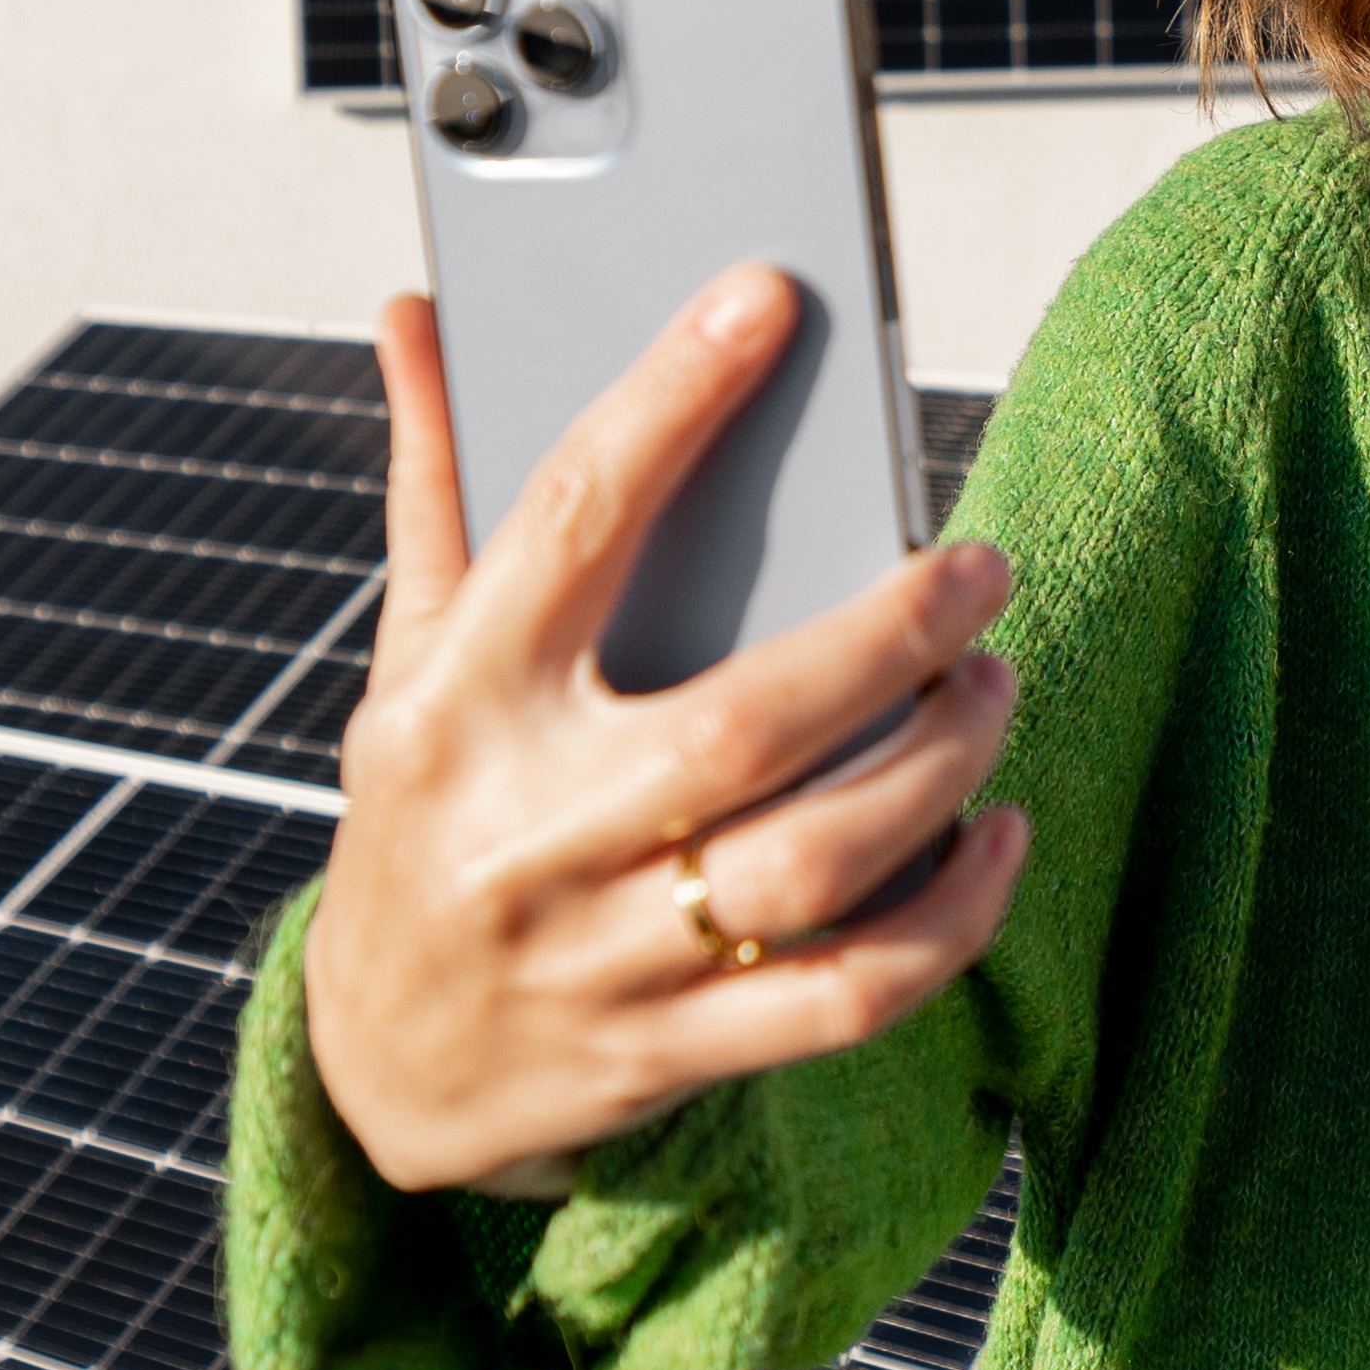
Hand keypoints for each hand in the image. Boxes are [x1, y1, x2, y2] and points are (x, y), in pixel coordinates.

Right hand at [296, 270, 1029, 1198]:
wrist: (376, 1068)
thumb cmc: (425, 825)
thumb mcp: (408, 664)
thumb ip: (438, 492)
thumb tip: (417, 312)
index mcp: (455, 702)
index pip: (568, 521)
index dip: (669, 400)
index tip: (765, 300)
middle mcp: (525, 830)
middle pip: (741, 723)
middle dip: (889, 637)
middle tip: (978, 569)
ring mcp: (598, 956)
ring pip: (811, 861)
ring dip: (936, 769)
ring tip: (991, 687)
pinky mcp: (667, 1052)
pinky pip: (844, 995)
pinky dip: (948, 920)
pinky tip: (993, 838)